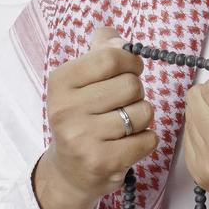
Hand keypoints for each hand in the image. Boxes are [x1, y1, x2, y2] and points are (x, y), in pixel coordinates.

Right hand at [32, 25, 157, 208]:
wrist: (69, 172)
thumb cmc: (82, 117)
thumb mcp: (80, 81)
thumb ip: (99, 51)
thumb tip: (116, 37)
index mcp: (60, 82)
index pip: (112, 57)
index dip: (131, 62)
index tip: (129, 71)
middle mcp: (66, 109)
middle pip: (131, 85)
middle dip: (136, 93)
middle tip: (121, 105)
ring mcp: (82, 138)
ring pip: (143, 112)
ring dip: (141, 118)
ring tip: (122, 126)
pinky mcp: (102, 162)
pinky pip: (148, 139)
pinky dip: (146, 140)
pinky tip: (127, 144)